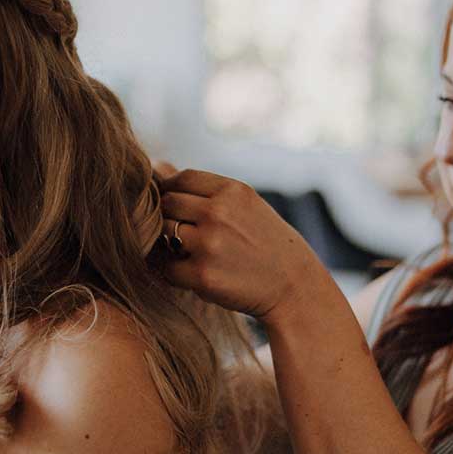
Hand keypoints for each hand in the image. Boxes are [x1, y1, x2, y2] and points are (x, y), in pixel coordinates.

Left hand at [157, 169, 328, 319]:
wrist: (294, 287)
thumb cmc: (265, 241)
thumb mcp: (245, 205)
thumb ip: (203, 188)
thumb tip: (159, 167)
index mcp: (231, 191)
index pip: (181, 178)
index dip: (171, 190)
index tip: (177, 205)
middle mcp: (218, 213)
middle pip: (167, 204)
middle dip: (169, 216)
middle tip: (184, 230)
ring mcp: (209, 245)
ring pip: (164, 234)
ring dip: (169, 242)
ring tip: (189, 251)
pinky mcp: (203, 277)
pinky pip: (168, 268)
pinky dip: (175, 271)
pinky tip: (194, 272)